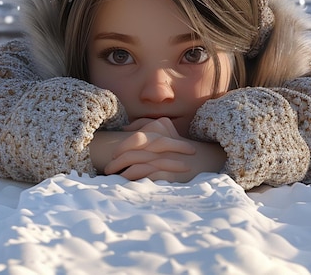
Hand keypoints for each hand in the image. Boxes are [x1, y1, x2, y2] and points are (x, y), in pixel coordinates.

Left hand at [103, 118, 226, 182]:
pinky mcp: (170, 175)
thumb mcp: (166, 130)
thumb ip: (147, 125)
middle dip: (118, 160)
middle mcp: (163, 145)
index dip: (123, 146)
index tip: (113, 154)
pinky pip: (148, 177)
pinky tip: (127, 184)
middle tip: (108, 168)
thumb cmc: (179, 147)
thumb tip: (125, 129)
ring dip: (123, 172)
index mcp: (161, 132)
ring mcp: (167, 160)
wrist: (203, 161)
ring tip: (113, 178)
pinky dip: (135, 181)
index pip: (138, 138)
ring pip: (139, 165)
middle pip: (135, 152)